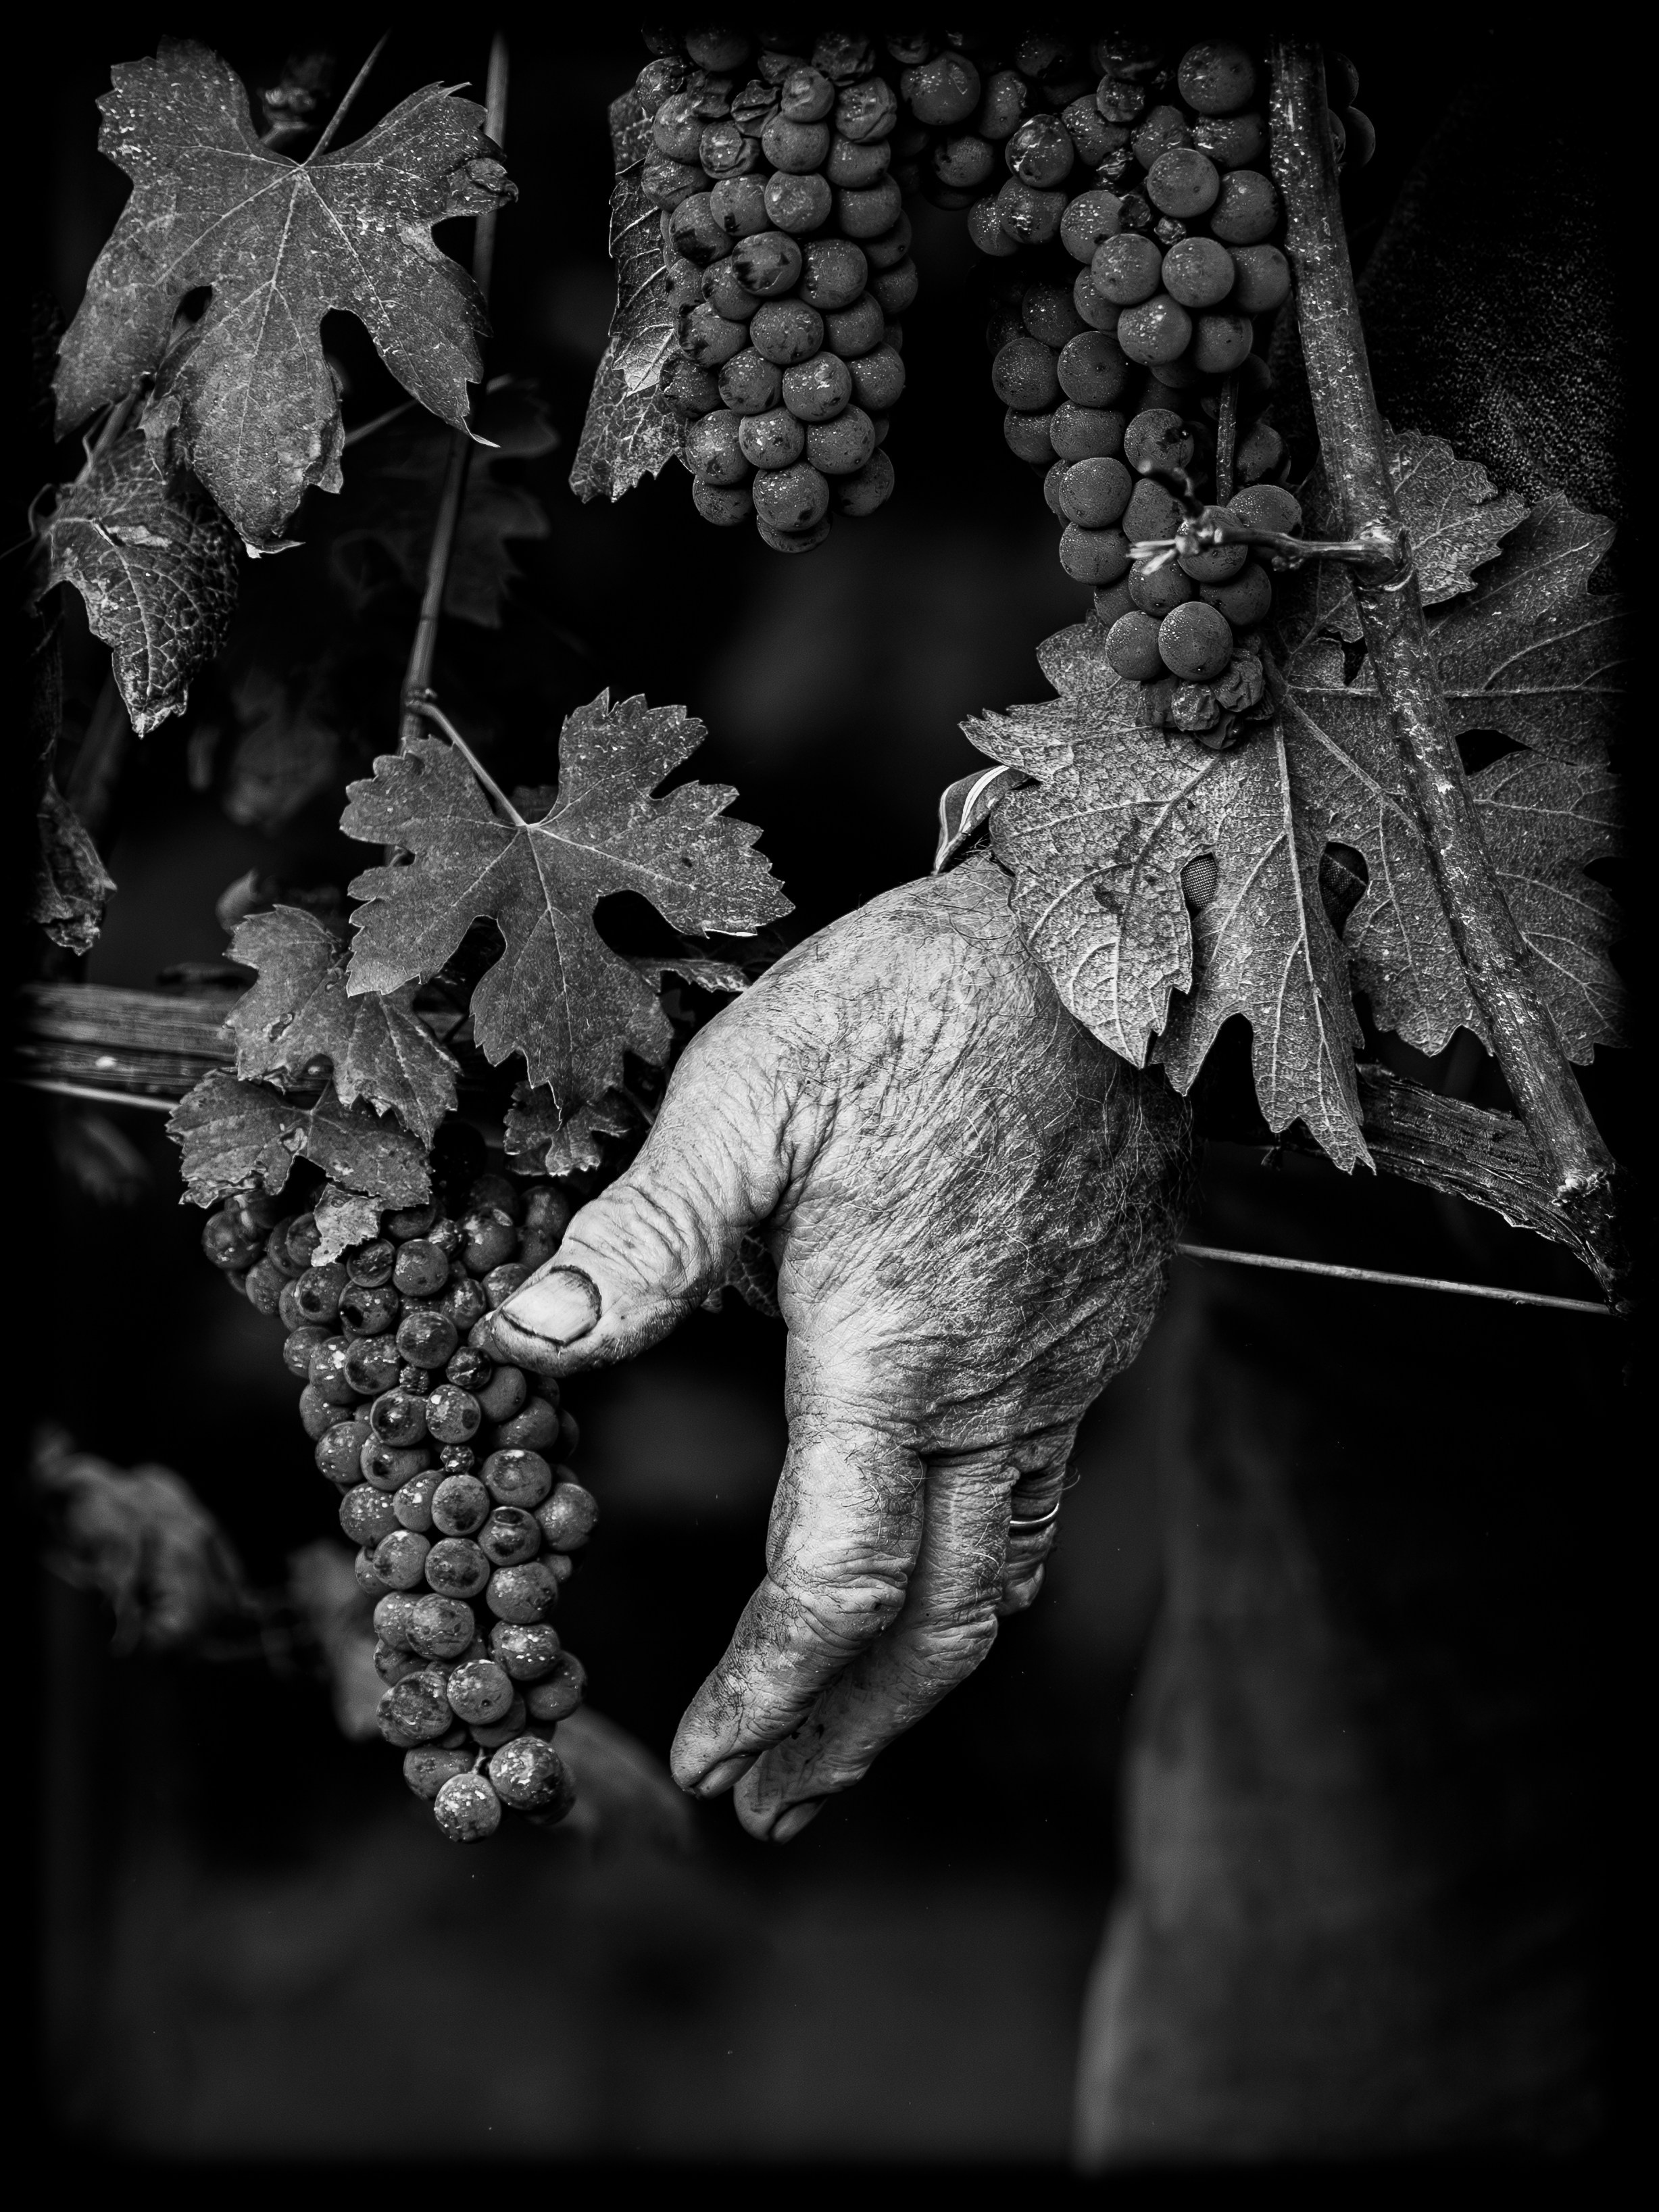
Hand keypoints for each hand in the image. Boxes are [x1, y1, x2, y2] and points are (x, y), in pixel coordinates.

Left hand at [491, 856, 1188, 1839]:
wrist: (1088, 944)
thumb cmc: (908, 1005)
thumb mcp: (743, 1099)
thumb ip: (641, 1241)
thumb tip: (522, 1341)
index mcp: (895, 1350)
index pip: (834, 1581)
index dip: (769, 1688)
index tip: (709, 1762)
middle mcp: (998, 1389)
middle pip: (942, 1623)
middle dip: (851, 1731)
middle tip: (774, 1804)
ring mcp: (1063, 1365)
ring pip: (1005, 1570)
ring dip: (917, 1668)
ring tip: (843, 1723)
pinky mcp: (1096, 1328)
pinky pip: (1038, 1483)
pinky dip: (968, 1563)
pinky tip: (912, 1547)